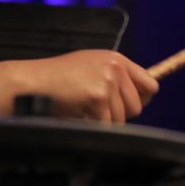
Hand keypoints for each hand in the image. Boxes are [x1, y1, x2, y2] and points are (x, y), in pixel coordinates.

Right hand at [16, 50, 158, 122]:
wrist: (34, 81)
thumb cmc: (58, 78)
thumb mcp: (91, 67)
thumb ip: (114, 77)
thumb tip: (138, 101)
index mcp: (117, 59)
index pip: (150, 84)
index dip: (141, 100)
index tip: (127, 107)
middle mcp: (116, 67)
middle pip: (137, 106)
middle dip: (119, 114)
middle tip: (98, 111)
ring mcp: (107, 80)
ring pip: (122, 118)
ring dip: (104, 121)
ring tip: (84, 110)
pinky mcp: (98, 96)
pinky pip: (106, 125)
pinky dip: (94, 127)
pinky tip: (79, 114)